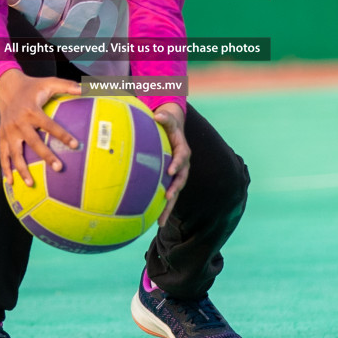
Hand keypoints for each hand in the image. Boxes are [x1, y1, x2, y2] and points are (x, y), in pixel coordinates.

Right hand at [0, 68, 81, 186]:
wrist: (6, 87)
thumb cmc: (32, 86)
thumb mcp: (49, 82)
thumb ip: (67, 85)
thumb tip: (86, 89)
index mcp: (32, 111)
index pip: (49, 125)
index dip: (62, 135)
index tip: (76, 145)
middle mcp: (19, 123)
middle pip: (33, 142)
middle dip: (46, 156)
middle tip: (59, 169)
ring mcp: (9, 131)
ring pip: (15, 153)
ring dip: (22, 170)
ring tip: (32, 184)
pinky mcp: (2, 136)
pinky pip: (3, 155)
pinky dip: (5, 168)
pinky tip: (11, 182)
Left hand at [151, 103, 190, 225]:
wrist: (174, 131)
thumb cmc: (169, 124)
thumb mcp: (168, 118)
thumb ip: (164, 117)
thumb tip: (157, 115)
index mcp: (182, 150)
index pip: (182, 157)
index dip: (177, 164)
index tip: (170, 171)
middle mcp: (182, 165)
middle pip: (180, 180)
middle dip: (174, 190)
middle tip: (167, 198)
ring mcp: (177, 175)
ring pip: (175, 192)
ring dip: (168, 207)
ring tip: (160, 222)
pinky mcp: (171, 182)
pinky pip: (168, 195)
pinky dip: (163, 207)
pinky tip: (155, 222)